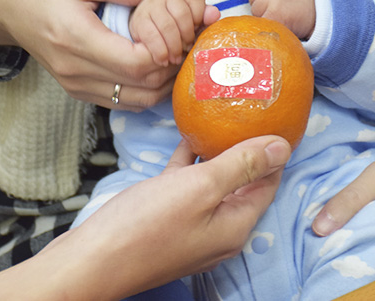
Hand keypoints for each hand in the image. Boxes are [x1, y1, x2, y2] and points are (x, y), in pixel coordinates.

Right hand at [0, 0, 176, 109]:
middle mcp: (75, 70)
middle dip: (172, 66)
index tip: (179, 28)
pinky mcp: (76, 90)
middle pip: (142, 86)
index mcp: (76, 38)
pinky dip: (145, 87)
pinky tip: (154, 62)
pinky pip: (121, 100)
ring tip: (174, 51)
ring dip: (162, 81)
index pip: (137, 62)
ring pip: (136, 100)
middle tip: (187, 39)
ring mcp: (74, 84)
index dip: (167, 50)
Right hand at [0, 136, 291, 300]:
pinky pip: (187, 187)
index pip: (268, 182)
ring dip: (218, 154)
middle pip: (244, 183)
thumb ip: (243, 165)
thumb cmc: (145, 227)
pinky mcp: (166, 221)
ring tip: (223, 118)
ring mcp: (192, 227)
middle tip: (251, 112)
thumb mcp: (201, 188)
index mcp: (236, 225)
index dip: (275, 151)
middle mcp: (219, 229)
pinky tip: (187, 138)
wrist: (90, 262)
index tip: (277, 118)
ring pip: (214, 184)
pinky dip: (190, 164)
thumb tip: (283, 146)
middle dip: (248, 149)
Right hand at [130, 0, 219, 66]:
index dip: (198, 16)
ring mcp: (150, 4)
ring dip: (174, 46)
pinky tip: (163, 59)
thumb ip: (204, 17)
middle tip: (188, 49)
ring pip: (168, 26)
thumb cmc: (176, 26)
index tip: (197, 30)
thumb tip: (214, 14)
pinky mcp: (138, 19)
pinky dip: (160, 51)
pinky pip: (152, 36)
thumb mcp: (192, 19)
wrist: (148, 27)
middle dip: (187, 36)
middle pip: (182, 14)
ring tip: (176, 58)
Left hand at [240, 0, 314, 38]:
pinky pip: (259, 22)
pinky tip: (281, 24)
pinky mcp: (275, 14)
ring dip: (266, 16)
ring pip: (255, 9)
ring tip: (286, 15)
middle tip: (285, 7)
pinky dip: (266, 26)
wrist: (329, 16)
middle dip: (263, 3)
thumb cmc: (307, 1)